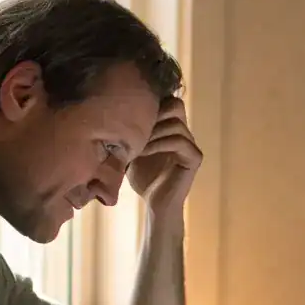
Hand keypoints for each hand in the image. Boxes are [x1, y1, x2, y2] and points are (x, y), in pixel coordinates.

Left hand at [129, 97, 200, 215]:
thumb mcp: (133, 149)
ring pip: (176, 124)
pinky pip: (180, 141)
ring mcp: (191, 144)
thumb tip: (110, 112)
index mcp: (171, 127)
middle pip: (176, 104)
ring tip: (137, 144)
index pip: (167, 100)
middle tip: (135, 128)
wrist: (154, 204)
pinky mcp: (194, 158)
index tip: (129, 117)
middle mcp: (184, 132)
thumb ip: (131, 131)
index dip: (151, 103)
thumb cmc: (143, 178)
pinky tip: (144, 153)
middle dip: (154, 114)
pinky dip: (160, 144)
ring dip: (153, 132)